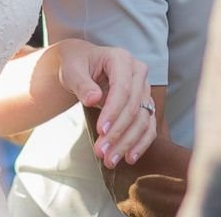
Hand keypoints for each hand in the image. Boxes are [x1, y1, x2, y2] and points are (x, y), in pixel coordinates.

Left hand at [54, 40, 156, 168]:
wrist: (83, 63)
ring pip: (143, 120)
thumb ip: (82, 84)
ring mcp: (144, 89)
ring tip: (110, 160)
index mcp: (121, 59)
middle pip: (134, 107)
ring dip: (127, 142)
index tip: (100, 131)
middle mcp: (138, 72)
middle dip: (118, 132)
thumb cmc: (77, 64)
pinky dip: (140, 143)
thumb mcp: (72, 70)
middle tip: (101, 152)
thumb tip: (93, 99)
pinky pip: (148, 126)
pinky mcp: (144, 104)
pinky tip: (129, 158)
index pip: (122, 89)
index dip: (113, 112)